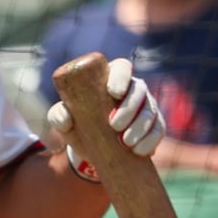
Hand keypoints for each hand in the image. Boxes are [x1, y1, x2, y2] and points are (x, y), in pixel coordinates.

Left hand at [46, 57, 163, 180]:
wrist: (92, 148)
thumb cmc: (77, 124)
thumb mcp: (63, 119)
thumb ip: (58, 115)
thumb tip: (65, 119)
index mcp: (110, 78)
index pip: (122, 67)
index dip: (121, 77)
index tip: (114, 93)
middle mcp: (132, 88)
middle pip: (138, 90)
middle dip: (129, 107)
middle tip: (114, 125)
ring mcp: (146, 106)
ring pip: (150, 111)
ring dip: (140, 127)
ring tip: (125, 142)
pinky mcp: (155, 126)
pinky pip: (159, 130)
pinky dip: (151, 140)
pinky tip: (139, 150)